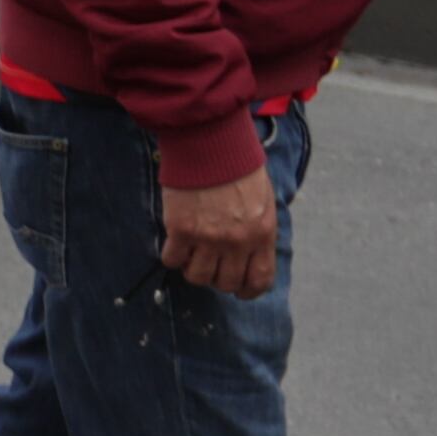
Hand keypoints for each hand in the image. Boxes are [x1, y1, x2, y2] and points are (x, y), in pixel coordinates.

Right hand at [160, 169, 280, 299]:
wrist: (210, 145)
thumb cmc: (239, 168)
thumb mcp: (264, 202)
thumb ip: (259, 231)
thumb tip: (251, 253)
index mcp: (262, 234)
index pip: (259, 280)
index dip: (247, 290)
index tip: (239, 289)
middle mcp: (236, 242)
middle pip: (225, 283)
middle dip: (218, 279)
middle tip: (211, 265)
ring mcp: (207, 238)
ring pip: (197, 277)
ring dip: (194, 270)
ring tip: (192, 255)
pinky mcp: (181, 230)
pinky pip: (172, 259)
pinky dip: (173, 256)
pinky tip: (176, 244)